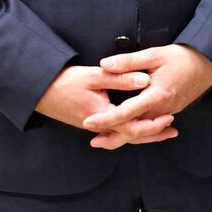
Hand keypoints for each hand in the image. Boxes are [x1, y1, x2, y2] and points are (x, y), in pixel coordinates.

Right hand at [36, 64, 166, 144]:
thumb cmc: (64, 82)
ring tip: (163, 131)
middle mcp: (99, 126)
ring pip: (123, 135)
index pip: (132, 127)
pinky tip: (139, 125)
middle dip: (153, 134)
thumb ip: (121, 78)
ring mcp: (94, 126)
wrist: (38, 90)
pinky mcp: (91, 122)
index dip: (152, 124)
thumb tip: (145, 79)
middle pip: (130, 136)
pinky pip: (114, 131)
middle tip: (173, 130)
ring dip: (143, 134)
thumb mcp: (94, 76)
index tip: (169, 117)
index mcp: (103, 115)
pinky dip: (129, 131)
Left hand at [83, 44, 211, 147]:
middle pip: (135, 130)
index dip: (106, 119)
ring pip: (144, 131)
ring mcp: (168, 111)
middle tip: (93, 141)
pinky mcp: (172, 110)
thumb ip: (129, 61)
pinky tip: (129, 131)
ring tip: (106, 140)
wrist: (210, 63)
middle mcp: (162, 108)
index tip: (89, 122)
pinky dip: (138, 132)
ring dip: (124, 137)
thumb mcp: (155, 55)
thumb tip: (105, 64)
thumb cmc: (184, 58)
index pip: (126, 113)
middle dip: (113, 138)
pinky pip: (152, 126)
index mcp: (156, 95)